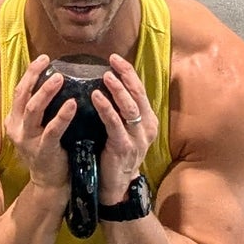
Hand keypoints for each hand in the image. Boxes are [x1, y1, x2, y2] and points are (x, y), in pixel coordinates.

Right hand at [5, 55, 74, 199]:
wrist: (51, 183)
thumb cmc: (50, 151)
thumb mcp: (38, 129)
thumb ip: (42, 110)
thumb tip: (56, 82)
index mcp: (14, 121)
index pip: (19, 91)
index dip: (30, 73)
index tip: (44, 58)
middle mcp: (16, 128)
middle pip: (22, 95)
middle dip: (34, 75)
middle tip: (48, 61)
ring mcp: (27, 140)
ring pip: (34, 109)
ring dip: (46, 92)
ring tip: (60, 78)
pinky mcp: (42, 150)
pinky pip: (52, 129)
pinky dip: (62, 115)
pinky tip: (73, 104)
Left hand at [92, 55, 159, 206]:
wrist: (115, 185)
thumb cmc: (114, 152)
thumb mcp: (122, 128)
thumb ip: (119, 109)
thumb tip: (105, 81)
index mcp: (147, 120)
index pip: (140, 90)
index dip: (129, 73)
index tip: (115, 58)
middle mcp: (146, 127)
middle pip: (138, 95)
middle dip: (126, 76)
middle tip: (113, 61)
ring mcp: (137, 139)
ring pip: (130, 108)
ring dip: (118, 90)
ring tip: (106, 76)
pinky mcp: (123, 148)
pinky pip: (114, 124)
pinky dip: (106, 108)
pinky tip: (96, 97)